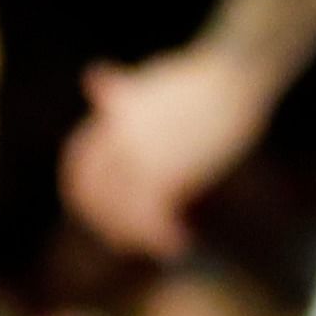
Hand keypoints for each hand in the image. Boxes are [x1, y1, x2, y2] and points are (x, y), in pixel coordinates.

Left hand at [59, 44, 277, 258]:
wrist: (236, 71)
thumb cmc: (202, 72)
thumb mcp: (153, 76)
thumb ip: (123, 90)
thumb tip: (93, 75)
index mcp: (111, 116)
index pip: (79, 165)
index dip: (88, 194)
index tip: (104, 211)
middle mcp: (116, 138)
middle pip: (93, 193)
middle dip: (108, 219)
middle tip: (128, 236)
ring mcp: (138, 157)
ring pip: (119, 211)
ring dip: (133, 233)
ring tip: (154, 243)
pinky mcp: (163, 173)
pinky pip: (149, 217)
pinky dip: (160, 235)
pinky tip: (179, 242)